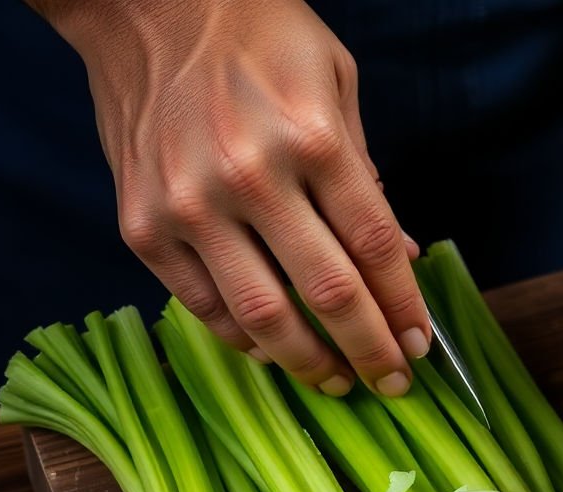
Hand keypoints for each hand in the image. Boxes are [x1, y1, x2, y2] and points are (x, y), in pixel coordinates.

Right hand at [39, 0, 427, 395]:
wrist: (147, 3)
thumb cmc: (257, 36)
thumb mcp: (337, 84)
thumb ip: (366, 177)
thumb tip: (399, 256)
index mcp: (312, 139)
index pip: (375, 247)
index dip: (404, 306)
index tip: (419, 345)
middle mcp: (251, 176)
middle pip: (329, 294)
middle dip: (371, 351)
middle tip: (392, 382)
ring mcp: (190, 206)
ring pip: (263, 317)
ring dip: (309, 363)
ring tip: (337, 380)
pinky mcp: (143, 225)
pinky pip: (202, 306)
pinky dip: (244, 339)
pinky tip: (273, 350)